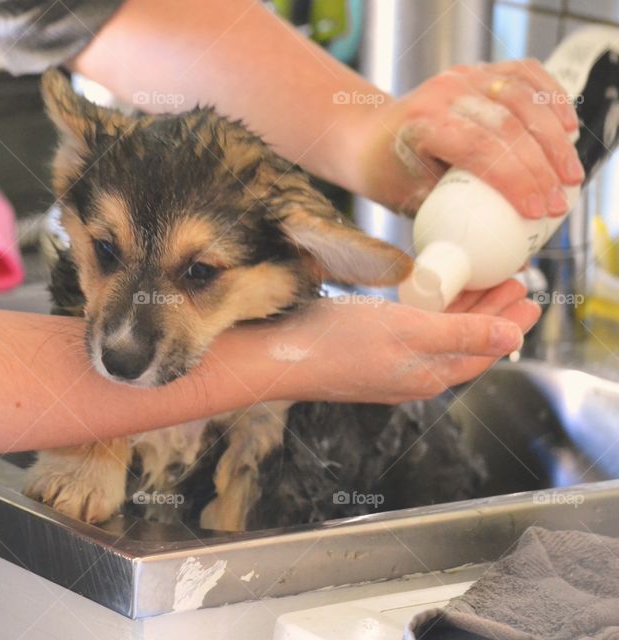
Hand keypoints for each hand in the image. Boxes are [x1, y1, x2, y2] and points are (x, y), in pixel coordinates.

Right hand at [263, 279, 539, 403]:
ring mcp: (388, 366)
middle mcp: (412, 375)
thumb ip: (462, 333)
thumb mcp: (408, 330)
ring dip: (463, 310)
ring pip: (439, 336)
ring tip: (480, 284)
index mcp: (428, 374)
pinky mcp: (366, 353)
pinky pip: (414, 332)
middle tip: (514, 285)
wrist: (276, 356)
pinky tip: (425, 297)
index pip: (484, 351)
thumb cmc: (337, 343)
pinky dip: (431, 312)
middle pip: (465, 343)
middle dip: (492, 314)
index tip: (531, 299)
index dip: (509, 325)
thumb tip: (512, 338)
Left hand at [355, 60, 582, 217]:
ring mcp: (461, 77)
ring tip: (569, 175)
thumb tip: (500, 254)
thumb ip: (451, 220)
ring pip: (522, 98)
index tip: (536, 211)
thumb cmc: (387, 176)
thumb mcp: (410, 203)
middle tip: (558, 203)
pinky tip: (566, 127)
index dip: (514, 179)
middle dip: (542, 167)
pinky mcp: (477, 71)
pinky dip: (550, 98)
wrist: (367, 137)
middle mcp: (443, 93)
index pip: (479, 148)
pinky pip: (523, 76)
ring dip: (553, 138)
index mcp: (422, 125)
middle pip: (508, 125)